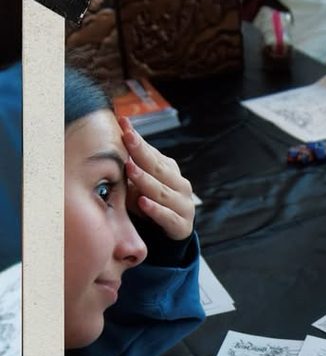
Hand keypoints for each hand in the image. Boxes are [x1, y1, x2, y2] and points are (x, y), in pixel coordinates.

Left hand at [120, 118, 194, 241]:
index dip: (137, 139)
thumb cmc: (150, 203)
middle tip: (127, 138)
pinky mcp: (181, 225)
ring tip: (130, 169)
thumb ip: (131, 165)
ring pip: (162, 191)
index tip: (123, 123)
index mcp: (169, 171)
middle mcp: (180, 185)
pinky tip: (143, 202)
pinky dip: (155, 210)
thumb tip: (111, 139)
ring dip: (145, 180)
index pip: (151, 152)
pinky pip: (167, 216)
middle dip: (141, 152)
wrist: (171, 232)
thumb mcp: (140, 183)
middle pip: (158, 168)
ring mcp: (183, 205)